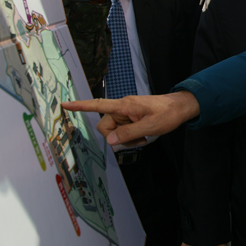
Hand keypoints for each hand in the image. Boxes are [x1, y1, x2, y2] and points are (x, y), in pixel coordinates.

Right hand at [63, 91, 199, 144]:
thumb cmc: (167, 114)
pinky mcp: (131, 118)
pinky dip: (131, 137)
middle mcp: (122, 108)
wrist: (180, 108)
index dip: (81, 106)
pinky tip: (143, 136)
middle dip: (116, 137)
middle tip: (137, 140)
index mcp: (124, 105)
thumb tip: (109, 140)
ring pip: (115, 131)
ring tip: (144, 137)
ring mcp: (127, 113)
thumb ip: (128, 134)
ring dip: (126, 138)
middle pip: (106, 126)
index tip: (65, 104)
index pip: (99, 105)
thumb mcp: (149, 127)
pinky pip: (123, 131)